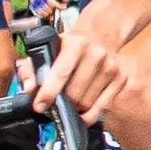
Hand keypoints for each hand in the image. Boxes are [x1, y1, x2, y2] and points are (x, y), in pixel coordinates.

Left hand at [40, 0, 138, 121]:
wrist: (100, 36)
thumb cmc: (68, 46)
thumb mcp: (46, 49)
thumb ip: (31, 68)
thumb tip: (29, 89)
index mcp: (76, 43)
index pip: (61, 73)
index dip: (48, 92)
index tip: (39, 106)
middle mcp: (97, 54)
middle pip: (75, 94)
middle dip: (61, 103)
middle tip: (54, 103)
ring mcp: (112, 68)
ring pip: (87, 103)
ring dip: (74, 108)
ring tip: (68, 103)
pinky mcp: (121, 79)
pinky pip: (103, 107)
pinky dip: (90, 113)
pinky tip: (82, 111)